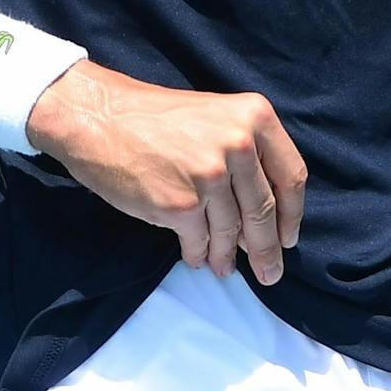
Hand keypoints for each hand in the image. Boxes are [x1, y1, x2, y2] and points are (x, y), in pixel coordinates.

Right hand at [28, 61, 309, 285]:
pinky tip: (197, 258)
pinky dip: (199, 254)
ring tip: (225, 269)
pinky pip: (200, 241)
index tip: (288, 237)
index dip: (292, 214)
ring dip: (229, 256)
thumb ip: (244, 156)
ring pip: (232, 231)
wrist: (98, 117)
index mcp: (255, 117)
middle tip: (270, 273)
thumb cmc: (154, 118)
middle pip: (264, 210)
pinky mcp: (181, 205)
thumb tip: (261, 218)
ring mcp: (210, 176)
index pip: (291, 176)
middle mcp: (239, 144)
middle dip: (267, 248)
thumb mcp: (214, 117)